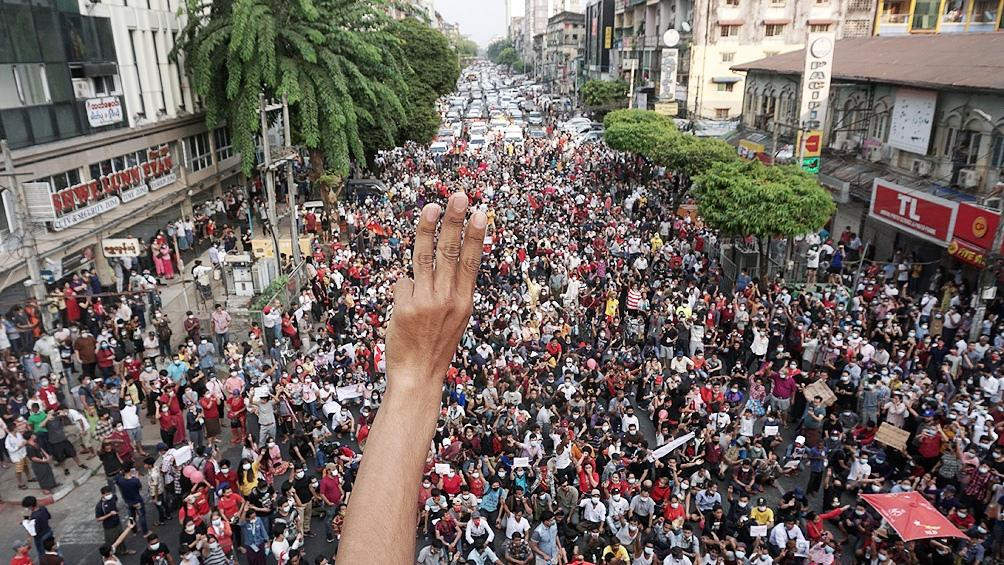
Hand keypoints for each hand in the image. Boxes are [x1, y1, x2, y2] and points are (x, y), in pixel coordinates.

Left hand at [385, 193, 486, 391]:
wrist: (418, 377)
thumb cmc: (435, 348)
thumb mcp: (455, 320)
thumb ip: (449, 292)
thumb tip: (432, 266)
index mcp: (464, 302)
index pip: (471, 262)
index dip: (475, 236)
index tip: (480, 213)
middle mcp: (448, 299)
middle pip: (451, 252)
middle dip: (455, 221)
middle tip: (459, 196)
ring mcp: (426, 302)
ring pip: (425, 257)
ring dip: (428, 229)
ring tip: (432, 207)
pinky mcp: (406, 307)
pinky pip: (403, 284)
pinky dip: (404, 291)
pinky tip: (405, 309)